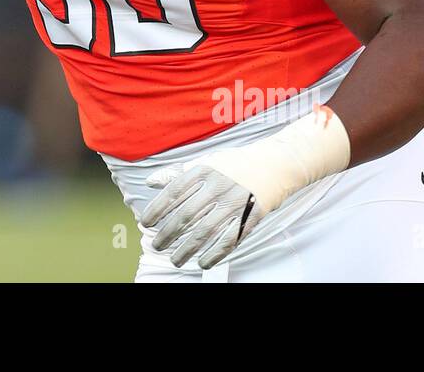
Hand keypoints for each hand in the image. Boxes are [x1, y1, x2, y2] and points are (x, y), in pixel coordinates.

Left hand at [139, 154, 268, 269]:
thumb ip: (177, 173)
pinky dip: (214, 254)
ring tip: (175, 259)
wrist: (277, 164)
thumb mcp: (206, 161)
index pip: (174, 192)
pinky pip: (229, 240)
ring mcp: (236, 202)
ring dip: (187, 249)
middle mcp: (218, 186)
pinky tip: (202, 262)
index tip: (146, 223)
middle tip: (157, 246)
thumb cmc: (236, 163)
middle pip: (186, 215)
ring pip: (205, 232)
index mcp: (204, 169)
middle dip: (168, 234)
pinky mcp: (251, 217)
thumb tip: (150, 183)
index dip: (157, 209)